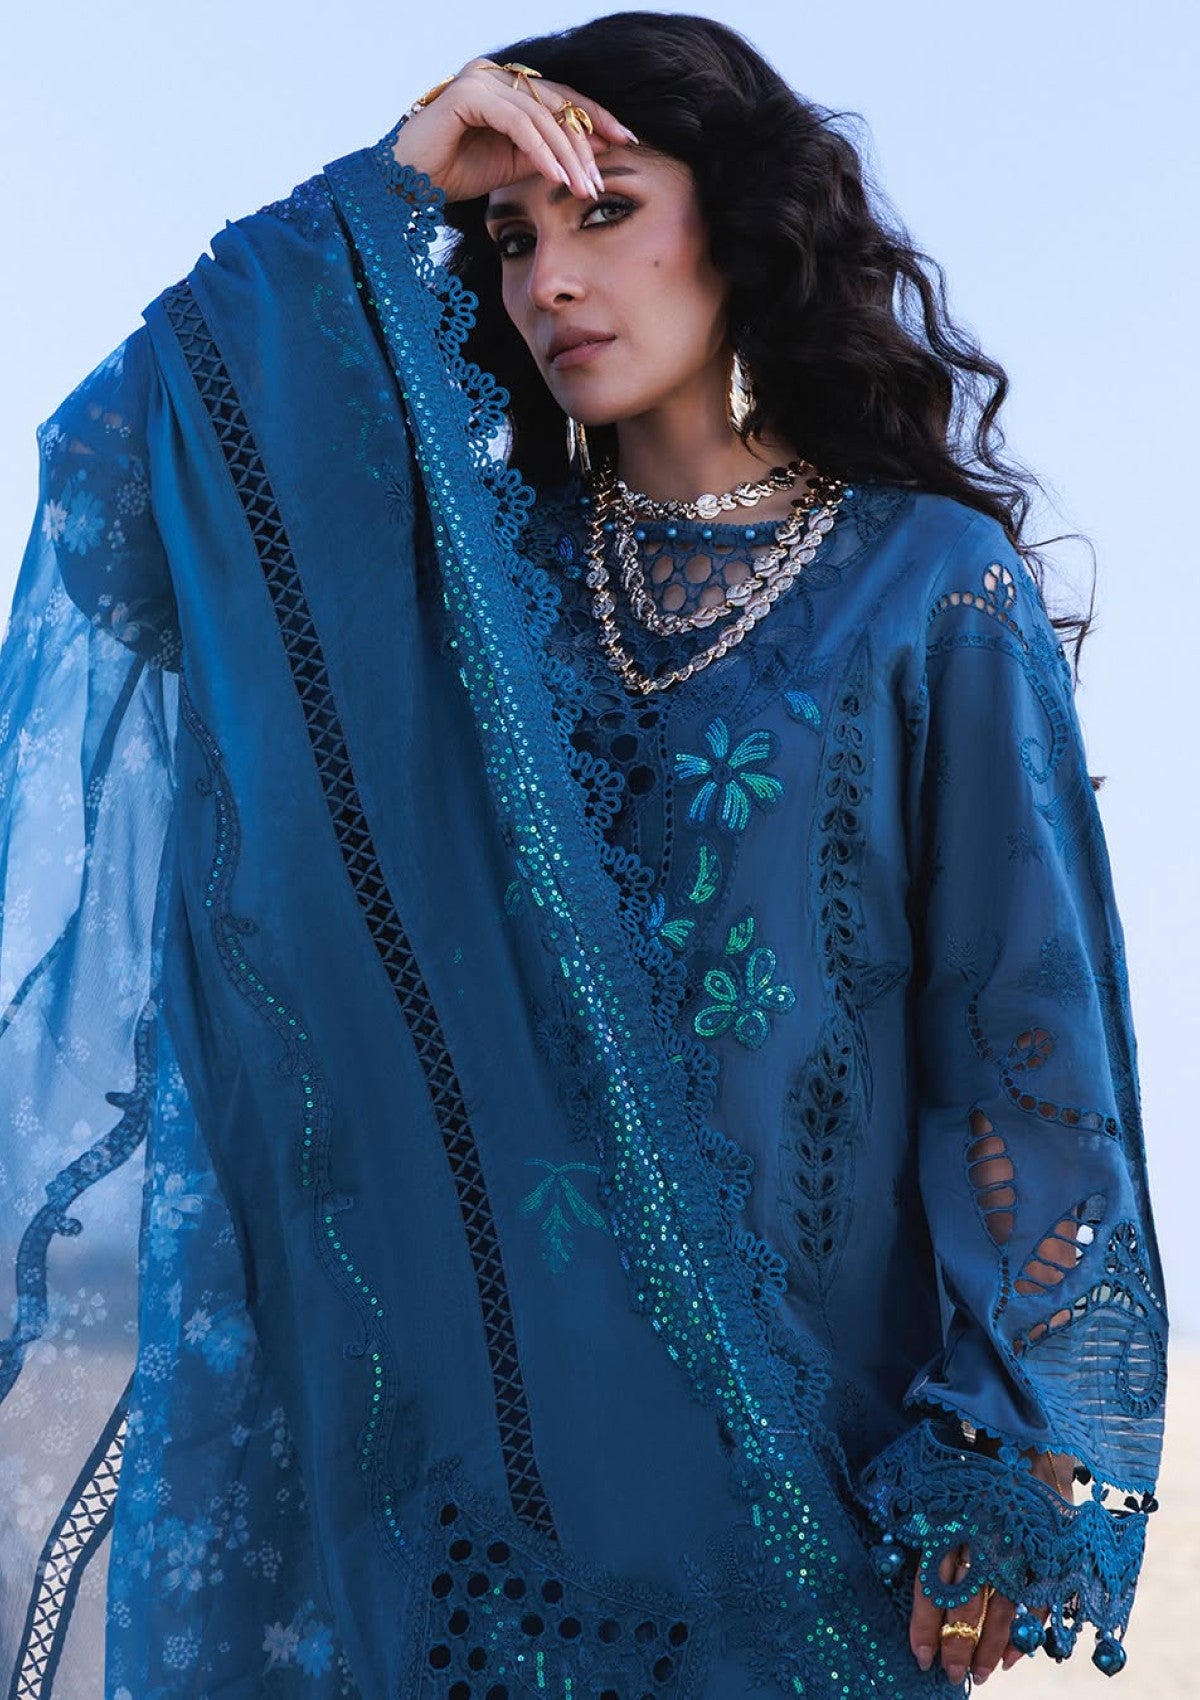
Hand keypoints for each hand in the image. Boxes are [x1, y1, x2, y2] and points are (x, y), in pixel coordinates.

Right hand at [392, 57, 637, 205]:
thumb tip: (592, 151)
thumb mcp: (510, 165)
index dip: (595, 118)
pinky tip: (556, 176)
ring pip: (540, 115)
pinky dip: (540, 150)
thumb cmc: (451, 174)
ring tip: (583, 187)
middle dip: (585, 143)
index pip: (560, 98)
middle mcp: (495, 75)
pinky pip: (517, 123)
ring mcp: (481, 79)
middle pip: (556, 104)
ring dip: (566, 154)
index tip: (625, 142)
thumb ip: (546, 153)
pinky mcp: (469, 94)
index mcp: (506, 87)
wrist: (403, 184)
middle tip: (603, 179)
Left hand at [908, 1448, 1073, 1685]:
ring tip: (981, 1674)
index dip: (925, 1621)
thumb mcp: (939, 1476)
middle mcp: (981, 1531)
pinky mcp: (1050, 1545)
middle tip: (953, 1676)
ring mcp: (1018, 1540)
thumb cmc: (974, 1456)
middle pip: (965, 1600)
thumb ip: (923, 1516)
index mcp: (949, 1515)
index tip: (921, 1657)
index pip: (931, 1578)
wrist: (1027, 1426)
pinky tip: (1014, 1655)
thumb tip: (892, 1546)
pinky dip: (1026, 1630)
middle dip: (957, 1643)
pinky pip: (1038, 1597)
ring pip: (1001, 1606)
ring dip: (990, 1646)